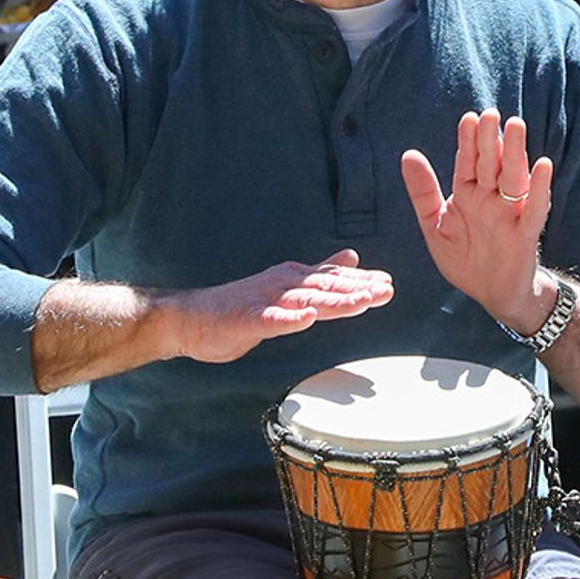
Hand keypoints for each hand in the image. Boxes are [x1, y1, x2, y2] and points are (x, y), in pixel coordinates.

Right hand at [163, 252, 393, 364]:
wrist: (191, 319)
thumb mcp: (285, 287)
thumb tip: (352, 258)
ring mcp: (265, 300)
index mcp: (293, 279)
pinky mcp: (247, 319)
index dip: (361, 282)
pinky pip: (271, 319)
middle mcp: (282, 284)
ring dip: (335, 301)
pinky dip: (290, 319)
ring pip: (306, 300)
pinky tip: (306, 319)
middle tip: (387, 291)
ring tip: (361, 302)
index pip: (333, 280)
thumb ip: (318, 274)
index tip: (388, 283)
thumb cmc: (238, 306)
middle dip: (358, 289)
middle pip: (326, 287)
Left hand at [399, 109, 554, 331]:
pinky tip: (542, 166)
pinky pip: (534, 209)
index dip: (469, 141)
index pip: (468, 162)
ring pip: (514, 178)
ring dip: (515, 153)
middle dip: (491, 140)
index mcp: (468, 195)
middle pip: (491, 164)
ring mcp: (509, 214)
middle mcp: (491, 199)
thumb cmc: (465, 258)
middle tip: (491, 113)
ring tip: (515, 127)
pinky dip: (539, 188)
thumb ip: (423, 192)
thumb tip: (408, 154)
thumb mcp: (435, 225)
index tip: (469, 118)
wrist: (492, 294)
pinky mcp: (525, 234)